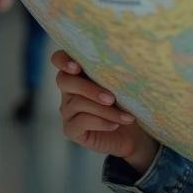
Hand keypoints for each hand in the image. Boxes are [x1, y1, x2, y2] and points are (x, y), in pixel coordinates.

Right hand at [52, 50, 159, 172]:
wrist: (133, 133)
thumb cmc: (128, 102)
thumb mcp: (124, 85)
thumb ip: (115, 73)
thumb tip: (122, 65)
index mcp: (79, 73)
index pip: (59, 59)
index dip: (63, 60)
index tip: (77, 67)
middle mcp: (68, 90)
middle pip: (65, 81)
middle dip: (89, 89)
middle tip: (112, 99)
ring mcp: (67, 110)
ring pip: (78, 103)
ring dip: (105, 110)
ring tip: (126, 116)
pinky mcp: (70, 129)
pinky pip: (82, 122)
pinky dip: (102, 123)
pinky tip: (115, 125)